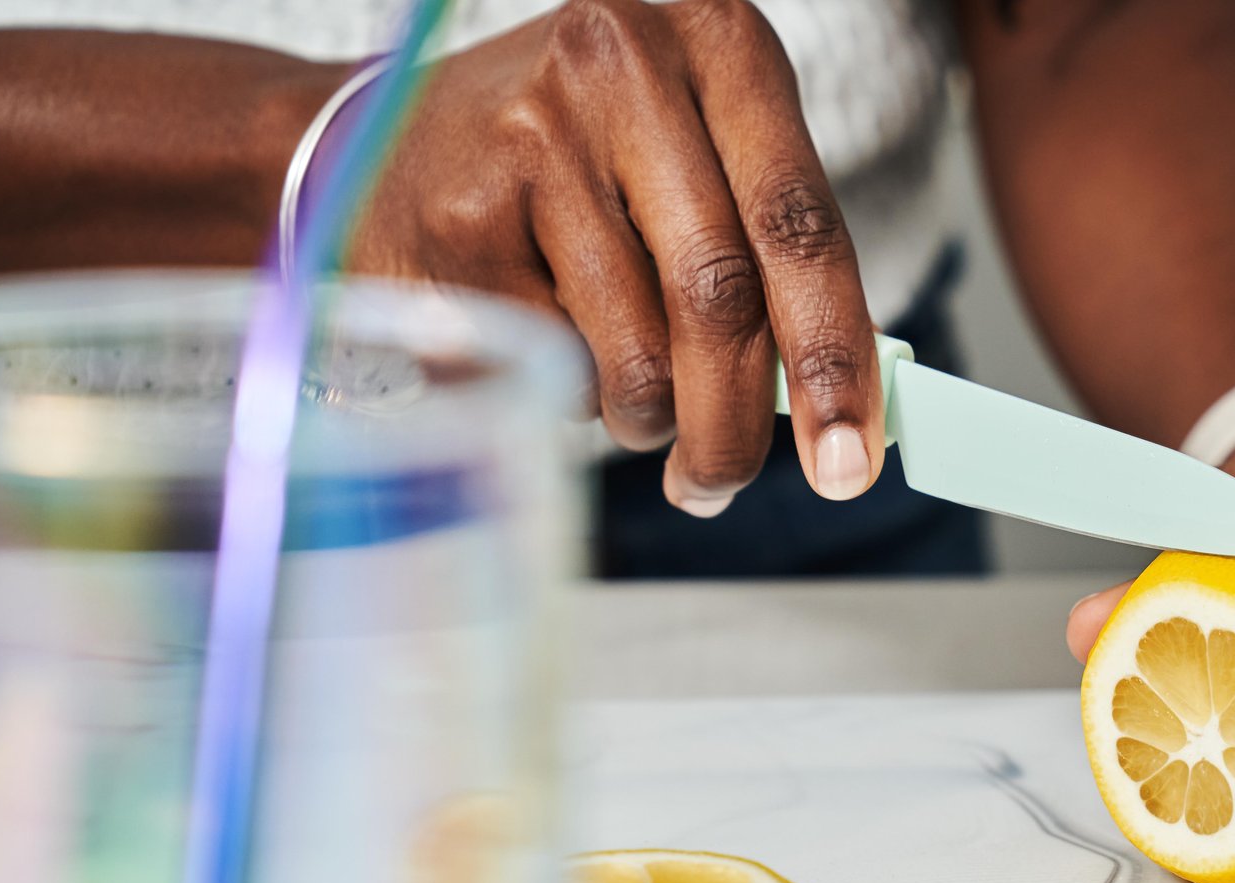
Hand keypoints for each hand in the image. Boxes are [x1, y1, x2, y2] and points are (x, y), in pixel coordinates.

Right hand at [347, 0, 882, 514]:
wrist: (383, 141)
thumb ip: (771, 257)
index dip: (836, 354)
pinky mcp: (459, 216)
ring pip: (639, 351)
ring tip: (629, 398)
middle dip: (736, 423)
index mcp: (718, 40)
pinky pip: (555, 365)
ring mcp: (531, 134)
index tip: (851, 460)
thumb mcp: (695, 164)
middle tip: (725, 485)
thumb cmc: (584, 169)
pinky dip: (570, 393)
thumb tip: (846, 412)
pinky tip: (542, 337)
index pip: (802, 221)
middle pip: (721, 297)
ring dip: (647, 417)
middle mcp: (625, 64)